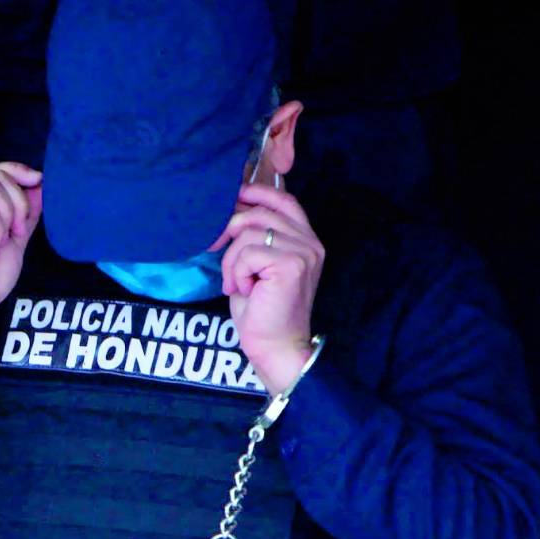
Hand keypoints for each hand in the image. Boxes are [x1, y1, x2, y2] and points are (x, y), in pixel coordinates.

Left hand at [212, 184, 323, 394]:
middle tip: (229, 265)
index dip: (258, 192)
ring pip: (248, 232)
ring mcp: (303, 252)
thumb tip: (233, 208)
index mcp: (306, 240)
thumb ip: (254, 236)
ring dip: (232, 260)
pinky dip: (237, 272)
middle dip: (232, 234)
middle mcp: (310, 242)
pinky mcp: (290, 264)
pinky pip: (247, 252)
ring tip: (238, 283)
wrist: (275, 347)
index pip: (284, 200)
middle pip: (258, 213)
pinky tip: (245, 290)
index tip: (236, 196)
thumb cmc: (263, 310)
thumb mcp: (257, 265)